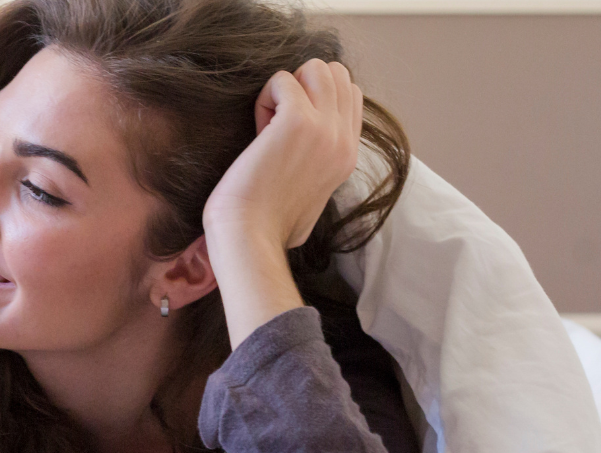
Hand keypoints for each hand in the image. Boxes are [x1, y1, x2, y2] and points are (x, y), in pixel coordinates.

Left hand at [204, 58, 362, 247]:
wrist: (250, 237)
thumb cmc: (267, 225)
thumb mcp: (311, 195)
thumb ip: (319, 168)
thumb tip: (304, 161)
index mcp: (348, 155)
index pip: (350, 96)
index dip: (315, 101)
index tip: (288, 134)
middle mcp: (343, 140)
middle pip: (338, 74)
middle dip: (302, 86)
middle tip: (277, 122)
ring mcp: (325, 129)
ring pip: (317, 67)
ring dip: (286, 87)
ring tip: (269, 122)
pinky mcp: (297, 122)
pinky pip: (283, 79)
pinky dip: (264, 96)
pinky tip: (257, 130)